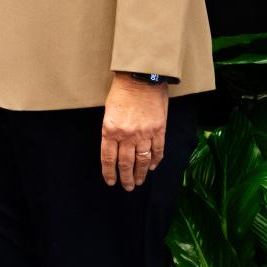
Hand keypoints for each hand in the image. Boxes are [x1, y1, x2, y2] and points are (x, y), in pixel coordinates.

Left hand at [101, 74, 168, 190]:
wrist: (141, 79)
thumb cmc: (121, 92)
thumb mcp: (108, 111)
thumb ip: (110, 130)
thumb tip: (113, 146)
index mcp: (110, 129)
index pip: (108, 157)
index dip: (109, 172)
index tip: (110, 182)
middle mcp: (127, 135)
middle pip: (125, 162)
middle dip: (125, 177)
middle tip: (126, 187)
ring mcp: (144, 134)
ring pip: (142, 160)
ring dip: (140, 174)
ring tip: (138, 182)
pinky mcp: (159, 130)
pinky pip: (157, 151)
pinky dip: (155, 161)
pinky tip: (151, 167)